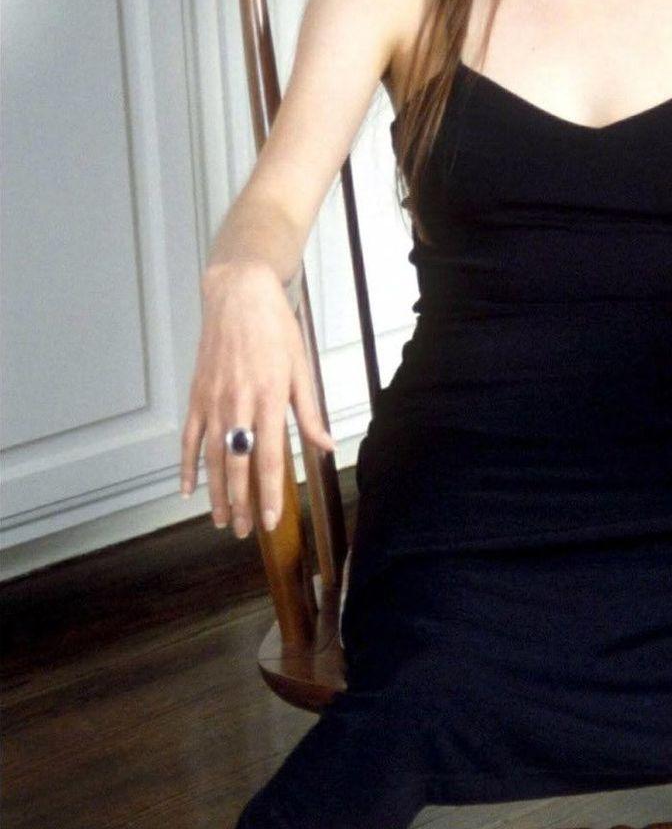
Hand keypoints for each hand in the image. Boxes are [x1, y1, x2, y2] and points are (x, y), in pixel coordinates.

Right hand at [179, 262, 335, 537]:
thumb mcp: (301, 369)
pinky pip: (189, 437)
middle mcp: (239, 404)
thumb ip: (310, 413)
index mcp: (269, 399)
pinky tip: (188, 490)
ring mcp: (213, 401)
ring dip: (216, 493)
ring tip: (222, 521)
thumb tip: (327, 447)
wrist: (238, 296)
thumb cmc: (276, 331)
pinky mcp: (197, 395)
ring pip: (211, 457)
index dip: (269, 494)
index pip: (270, 459)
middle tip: (245, 532)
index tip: (270, 521)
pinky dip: (187, 465)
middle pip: (238, 465)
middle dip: (241, 503)